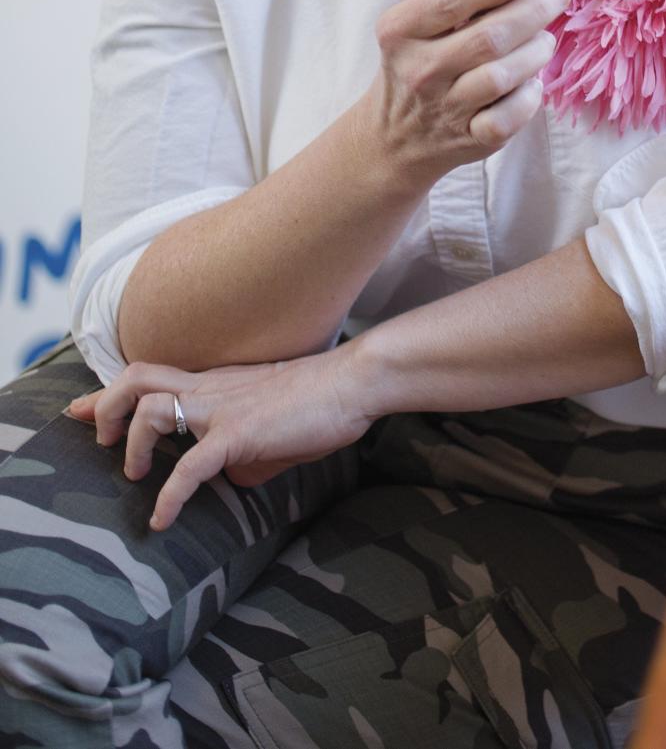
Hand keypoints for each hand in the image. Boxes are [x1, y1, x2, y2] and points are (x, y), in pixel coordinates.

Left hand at [62, 346, 371, 531]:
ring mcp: (221, 407)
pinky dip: (169, 496)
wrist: (353, 383)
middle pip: (135, 377)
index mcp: (215, 383)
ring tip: (132, 474)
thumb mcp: (270, 428)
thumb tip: (231, 477)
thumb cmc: (320, 403)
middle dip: (104, 406)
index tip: (82, 409)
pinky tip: (161, 519)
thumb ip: (241, 449)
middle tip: (97, 436)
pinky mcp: (238, 433)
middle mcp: (210, 388)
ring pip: (150, 408)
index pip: (150, 376)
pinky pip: (190, 466)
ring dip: (130, 443)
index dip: (108, 393)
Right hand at [358, 0, 569, 180]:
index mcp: (401, 30)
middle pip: (490, 36)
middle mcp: (419, 69)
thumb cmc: (417, 64)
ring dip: (536, 51)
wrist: (394, 138)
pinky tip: (532, 83)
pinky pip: (510, 118)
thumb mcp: (415, 26)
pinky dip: (530, 98)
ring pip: (503, 75)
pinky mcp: (468, 139)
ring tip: (545, 39)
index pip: (454, 0)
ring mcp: (443, 108)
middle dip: (534, 10)